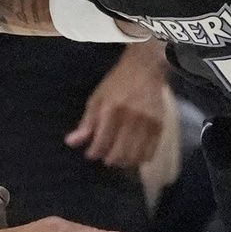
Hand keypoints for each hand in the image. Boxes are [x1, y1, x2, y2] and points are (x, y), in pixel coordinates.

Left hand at [66, 43, 169, 168]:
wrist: (144, 69)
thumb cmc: (117, 83)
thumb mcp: (96, 99)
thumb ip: (86, 123)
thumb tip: (71, 143)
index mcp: (112, 110)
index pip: (101, 143)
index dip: (93, 153)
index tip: (91, 152)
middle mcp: (131, 118)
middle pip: (118, 154)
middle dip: (108, 160)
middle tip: (105, 155)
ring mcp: (147, 123)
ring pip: (134, 157)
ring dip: (124, 162)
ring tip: (118, 156)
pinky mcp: (160, 126)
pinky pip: (150, 153)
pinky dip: (139, 159)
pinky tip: (133, 154)